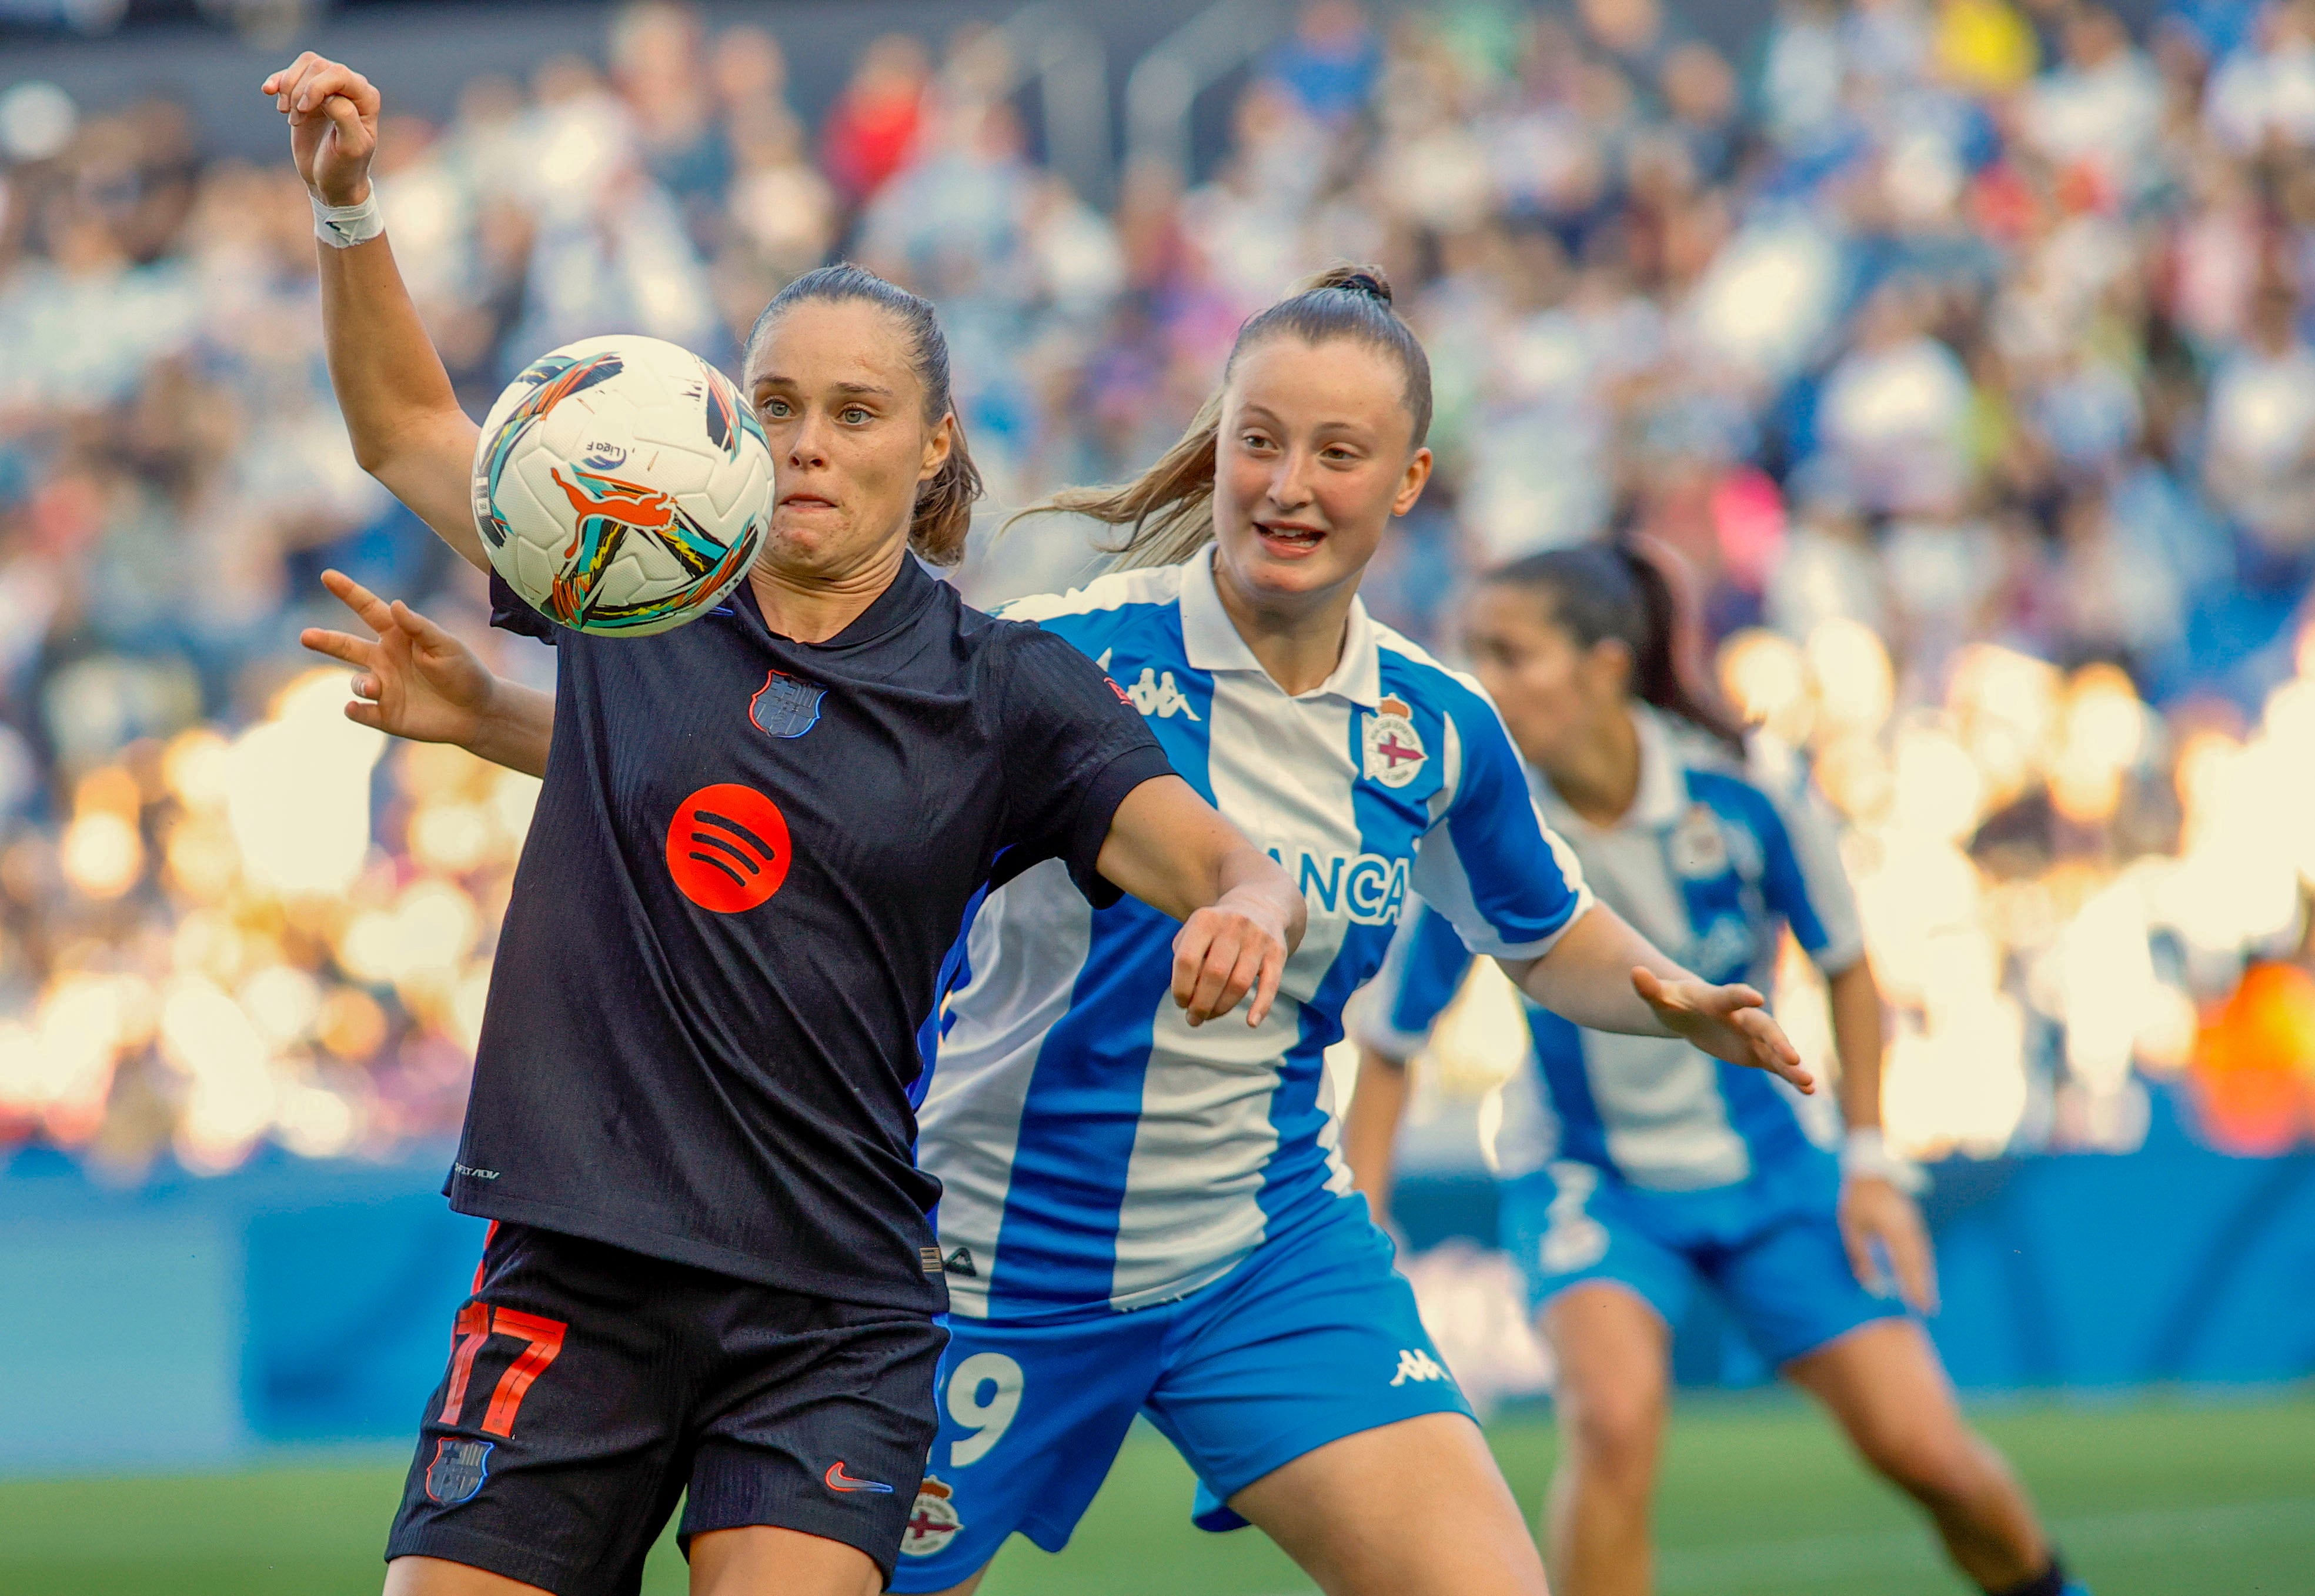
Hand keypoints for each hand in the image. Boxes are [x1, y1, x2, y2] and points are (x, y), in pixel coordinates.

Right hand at [261, 52, 379, 205]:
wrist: (330, 182)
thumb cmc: (345, 167)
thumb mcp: (351, 147)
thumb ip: (344, 115)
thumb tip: (328, 95)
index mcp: (367, 98)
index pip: (338, 73)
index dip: (316, 87)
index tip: (303, 111)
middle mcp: (351, 87)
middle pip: (317, 66)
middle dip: (300, 90)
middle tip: (296, 120)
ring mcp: (329, 88)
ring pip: (304, 65)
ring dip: (288, 88)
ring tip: (288, 115)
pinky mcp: (308, 94)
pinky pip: (291, 73)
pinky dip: (277, 81)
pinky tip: (268, 91)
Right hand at [300, 570, 497, 744]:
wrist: (478, 713)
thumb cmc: (466, 672)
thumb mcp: (447, 646)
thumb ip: (420, 627)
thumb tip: (395, 604)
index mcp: (399, 636)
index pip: (369, 610)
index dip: (349, 592)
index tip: (327, 575)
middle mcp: (385, 659)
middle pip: (346, 646)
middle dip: (325, 640)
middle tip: (305, 636)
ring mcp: (383, 687)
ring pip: (356, 682)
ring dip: (360, 684)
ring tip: (372, 687)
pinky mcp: (385, 715)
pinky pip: (360, 712)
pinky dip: (355, 710)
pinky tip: (353, 707)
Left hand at [1172, 897, 1289, 1027]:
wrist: (1260, 905)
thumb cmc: (1217, 929)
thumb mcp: (1195, 931)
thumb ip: (1184, 958)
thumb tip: (1187, 997)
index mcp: (1206, 920)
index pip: (1186, 960)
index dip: (1180, 988)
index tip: (1181, 1003)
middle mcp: (1233, 926)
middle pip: (1214, 974)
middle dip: (1201, 1004)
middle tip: (1194, 1019)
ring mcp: (1258, 939)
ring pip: (1239, 983)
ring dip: (1222, 1008)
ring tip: (1210, 1017)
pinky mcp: (1278, 952)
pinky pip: (1271, 984)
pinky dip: (1262, 1006)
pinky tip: (1251, 1023)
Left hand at [1631, 967, 1814, 1092]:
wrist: (1690, 1012)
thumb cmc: (1674, 1001)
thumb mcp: (1660, 997)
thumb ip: (1649, 988)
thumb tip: (1634, 973)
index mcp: (1718, 1000)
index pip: (1730, 996)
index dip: (1741, 996)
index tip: (1755, 998)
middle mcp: (1742, 1016)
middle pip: (1764, 1027)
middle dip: (1778, 1040)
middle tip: (1792, 1057)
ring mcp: (1753, 1036)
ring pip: (1776, 1049)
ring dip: (1792, 1064)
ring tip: (1809, 1082)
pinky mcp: (1756, 1054)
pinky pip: (1777, 1066)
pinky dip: (1791, 1076)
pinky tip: (1809, 1090)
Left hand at [1839, 1174, 1938, 1314]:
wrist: (1872, 1169)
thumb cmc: (1857, 1198)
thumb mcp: (1852, 1226)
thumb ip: (1860, 1254)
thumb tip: (1867, 1283)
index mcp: (1895, 1230)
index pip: (1907, 1264)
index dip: (1913, 1286)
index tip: (1918, 1305)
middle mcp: (1910, 1229)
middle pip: (1920, 1263)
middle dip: (1924, 1287)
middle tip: (1929, 1310)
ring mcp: (1914, 1224)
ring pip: (1924, 1256)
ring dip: (1926, 1277)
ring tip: (1928, 1299)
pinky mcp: (1913, 1222)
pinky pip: (1922, 1247)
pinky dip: (1923, 1264)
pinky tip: (1922, 1275)